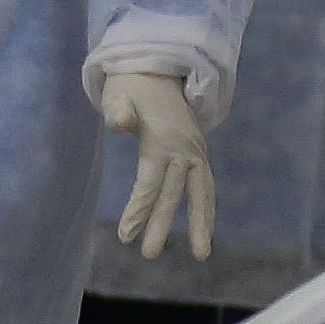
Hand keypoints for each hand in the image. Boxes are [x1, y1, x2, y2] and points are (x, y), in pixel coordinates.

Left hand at [102, 68, 215, 264]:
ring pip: (201, 193)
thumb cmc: (130, 86)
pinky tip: (203, 232)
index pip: (150, 183)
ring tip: (202, 254)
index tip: (125, 236)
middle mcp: (184, 149)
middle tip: (148, 254)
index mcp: (162, 140)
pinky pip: (205, 187)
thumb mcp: (119, 95)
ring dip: (201, 224)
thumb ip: (119, 111)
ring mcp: (195, 152)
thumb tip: (119, 123)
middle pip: (173, 194)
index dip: (139, 209)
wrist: (156, 69)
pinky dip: (206, 209)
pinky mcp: (198, 155)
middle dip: (160, 225)